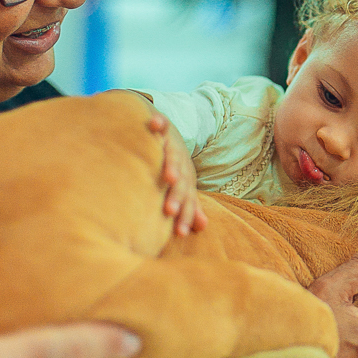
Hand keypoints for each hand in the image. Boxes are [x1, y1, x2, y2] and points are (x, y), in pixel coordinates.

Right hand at [147, 113, 206, 235]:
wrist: (171, 132)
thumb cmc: (175, 167)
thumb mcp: (183, 185)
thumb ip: (190, 205)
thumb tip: (202, 227)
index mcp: (186, 181)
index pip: (187, 200)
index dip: (185, 216)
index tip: (180, 234)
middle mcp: (182, 165)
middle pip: (181, 182)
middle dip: (176, 196)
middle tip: (170, 211)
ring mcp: (173, 146)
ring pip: (173, 156)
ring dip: (172, 166)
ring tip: (170, 177)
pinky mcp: (164, 128)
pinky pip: (162, 125)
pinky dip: (159, 123)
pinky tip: (154, 124)